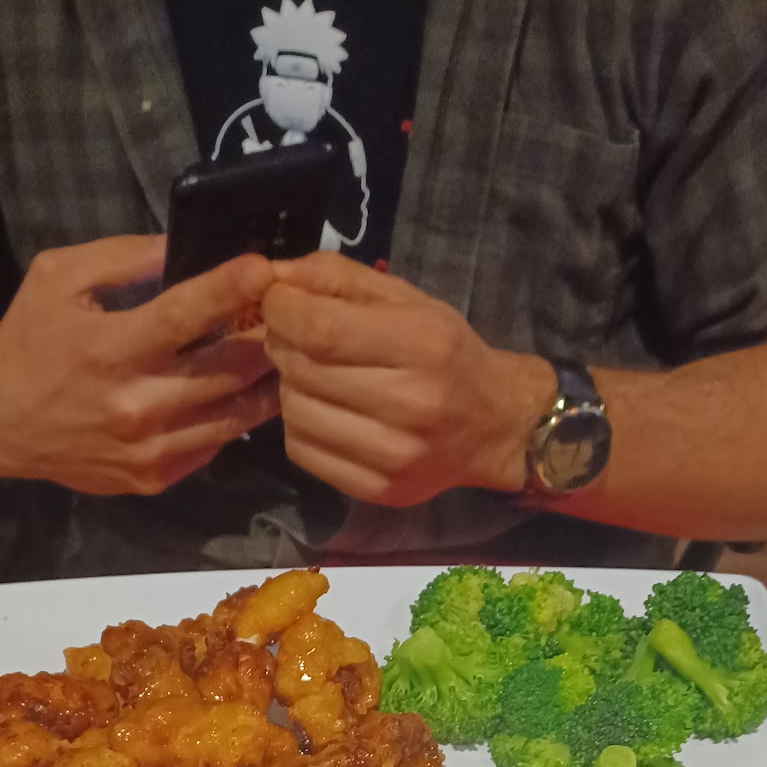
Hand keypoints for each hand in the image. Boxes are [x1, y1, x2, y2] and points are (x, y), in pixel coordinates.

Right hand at [0, 235, 277, 494]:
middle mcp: (134, 406)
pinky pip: (214, 445)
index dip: (230, 289)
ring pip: (234, 416)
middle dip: (268, 338)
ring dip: (266, 382)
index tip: (266, 268)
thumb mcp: (58, 277)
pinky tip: (245, 391)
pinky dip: (235, 417)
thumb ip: (123, 257)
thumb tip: (186, 245)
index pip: (184, 315)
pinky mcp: (154, 478)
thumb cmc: (29, 339)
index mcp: (109, 350)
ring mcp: (148, 450)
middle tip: (292, 314)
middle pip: (227, 371)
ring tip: (288, 353)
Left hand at [261, 253, 556, 505]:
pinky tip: (325, 411)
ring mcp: (395, 455)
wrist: (493, 427)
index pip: (321, 329)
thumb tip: (274, 276)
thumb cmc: (446, 353)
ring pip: (296, 412)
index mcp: (423, 345)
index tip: (279, 301)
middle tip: (296, 336)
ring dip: (290, 386)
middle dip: (283, 343)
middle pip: (303, 370)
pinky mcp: (378, 489)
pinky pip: (302, 451)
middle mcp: (412, 404)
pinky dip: (300, 426)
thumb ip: (338, 279)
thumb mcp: (406, 299)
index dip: (283, 310)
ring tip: (315, 375)